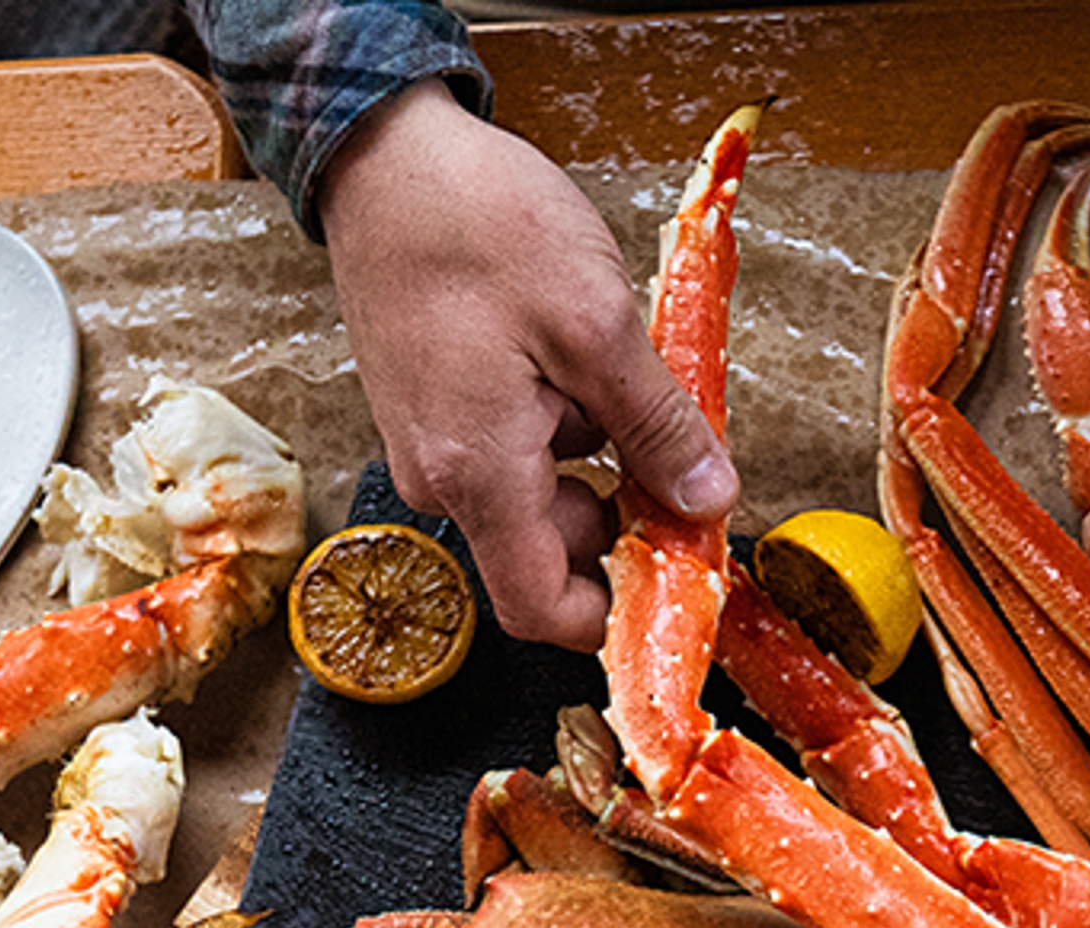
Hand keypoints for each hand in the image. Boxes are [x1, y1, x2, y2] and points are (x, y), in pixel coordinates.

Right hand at [313, 84, 737, 648]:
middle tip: (676, 436)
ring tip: (612, 359)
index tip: (677, 573)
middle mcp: (441, 477)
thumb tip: (706, 499)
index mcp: (477, 474)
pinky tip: (572, 345)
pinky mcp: (431, 407)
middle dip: (621, 504)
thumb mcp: (595, 323)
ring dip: (593, 447)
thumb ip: (656, 426)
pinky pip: (509, 444)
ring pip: (536, 489)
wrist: (383, 153)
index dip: (614, 612)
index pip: (542, 610)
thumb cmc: (474, 223)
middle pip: (548, 547)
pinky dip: (558, 414)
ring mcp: (430, 443)